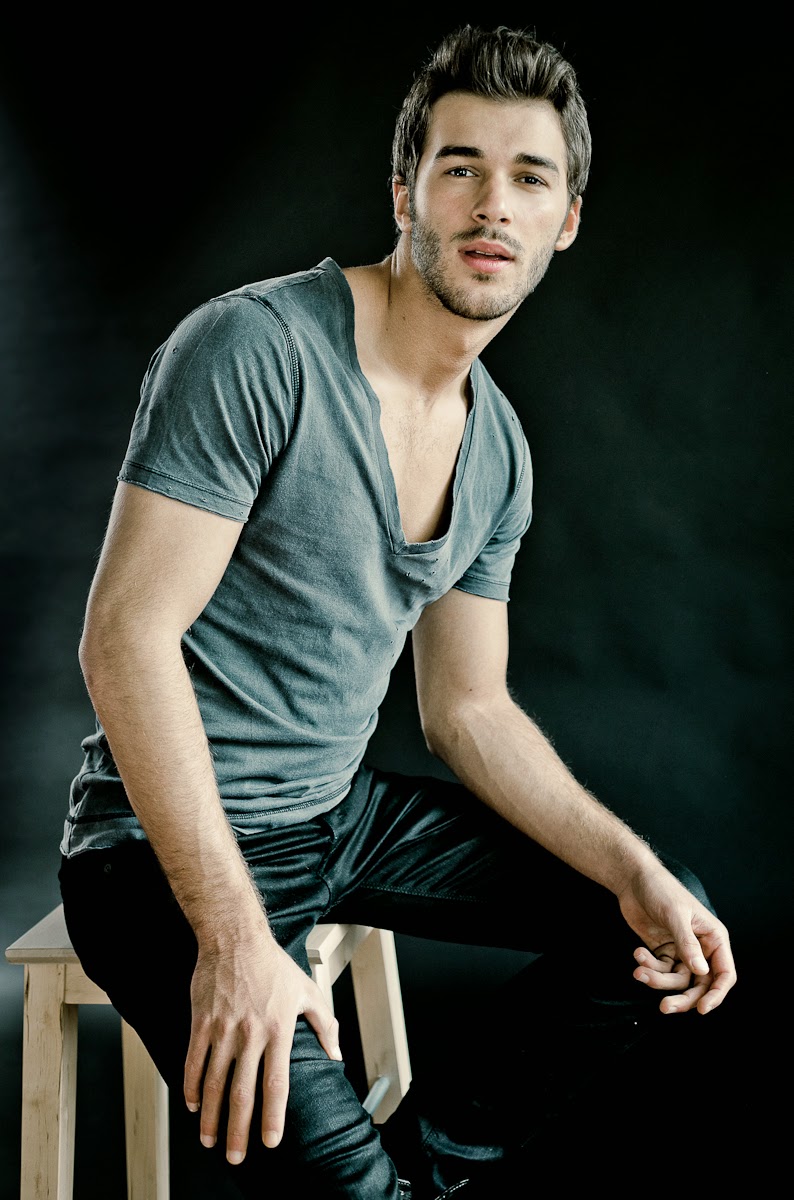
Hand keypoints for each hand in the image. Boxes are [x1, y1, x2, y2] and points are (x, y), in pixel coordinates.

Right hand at [183, 932, 341, 1164]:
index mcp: (279, 1030)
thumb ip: (324, 1024)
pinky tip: (192, 1105)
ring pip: (214, 1082)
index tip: (271, 1142)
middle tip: (235, 1157)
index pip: (277, 1084)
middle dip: (238, 1130)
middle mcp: (250, 1033)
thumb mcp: (307, 990)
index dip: (273, 1116)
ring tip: (210, 1140)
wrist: (235, 936)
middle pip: (242, 1092)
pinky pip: (193, 1060)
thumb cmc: (273, 964)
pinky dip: (191, 1086)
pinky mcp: (201, 1021)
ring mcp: (223, 1028)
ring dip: (210, 1116)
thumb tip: (336, 1055)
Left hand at [618, 865, 736, 1014]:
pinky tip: (638, 954)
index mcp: (714, 938)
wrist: (633, 880)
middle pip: (700, 985)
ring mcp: (682, 951)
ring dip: (657, 981)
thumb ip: (688, 944)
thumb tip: (701, 972)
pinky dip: (649, 968)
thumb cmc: (661, 890)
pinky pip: (661, 971)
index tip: (701, 1009)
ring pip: (677, 981)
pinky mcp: (663, 952)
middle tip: (665, 1007)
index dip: (716, 995)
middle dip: (683, 998)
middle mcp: (702, 948)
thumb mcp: (675, 915)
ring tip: (639, 971)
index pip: (724, 974)